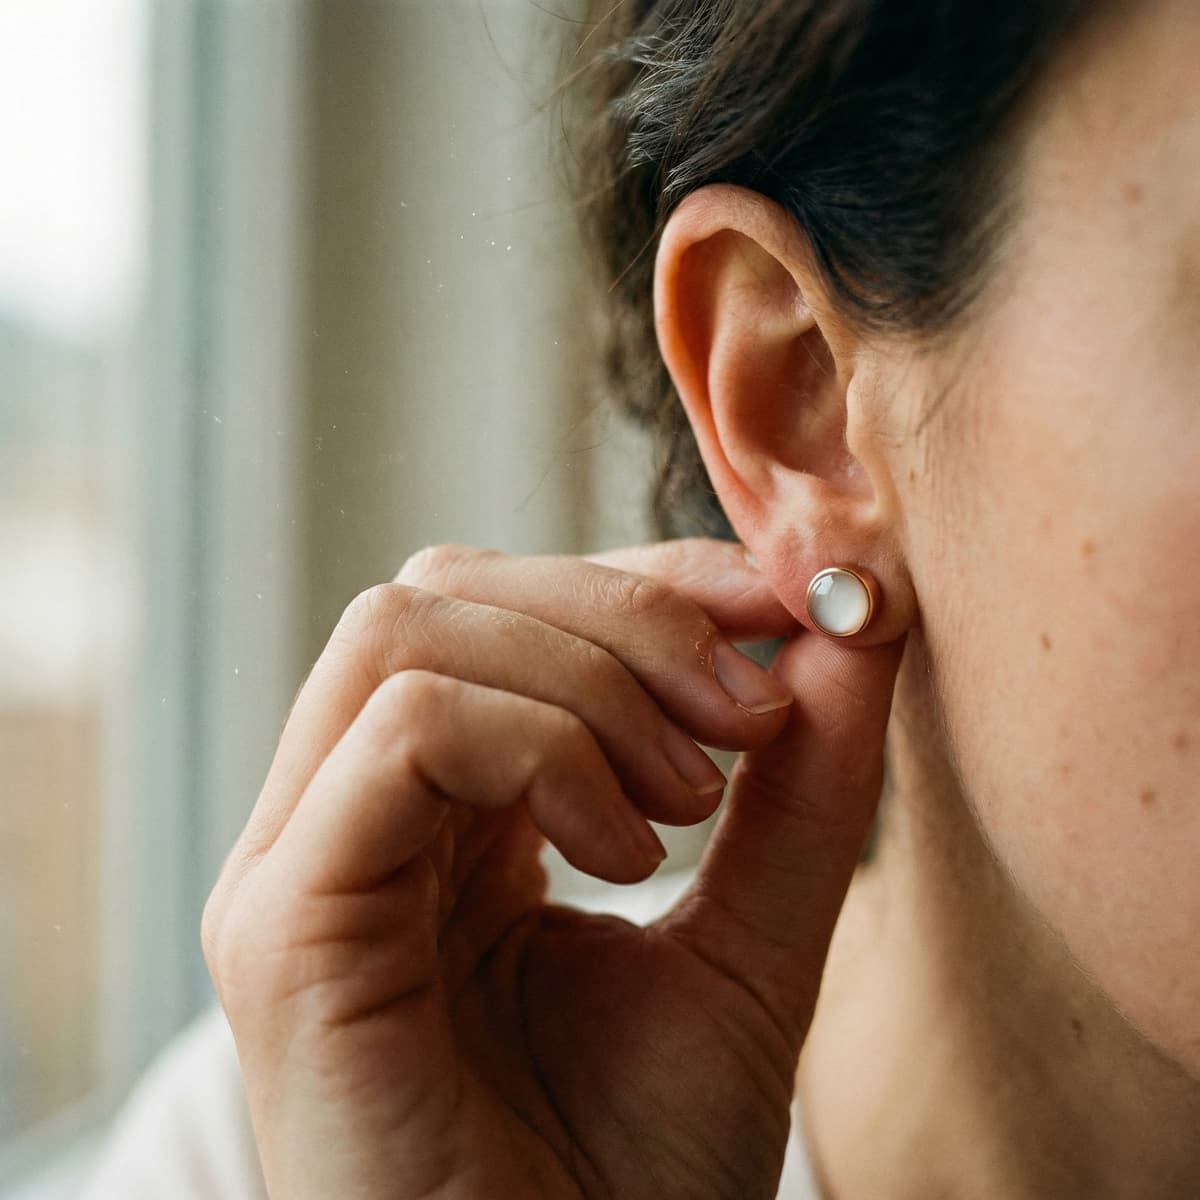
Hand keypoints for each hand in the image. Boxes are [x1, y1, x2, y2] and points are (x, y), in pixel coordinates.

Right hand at [202, 538, 904, 1198]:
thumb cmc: (640, 1169)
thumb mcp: (753, 936)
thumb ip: (803, 784)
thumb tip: (854, 617)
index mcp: (434, 812)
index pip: (504, 607)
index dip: (643, 579)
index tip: (781, 606)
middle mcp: (345, 817)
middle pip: (444, 588)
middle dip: (621, 614)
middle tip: (748, 714)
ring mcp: (298, 864)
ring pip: (409, 631)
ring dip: (587, 682)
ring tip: (686, 805)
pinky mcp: (284, 926)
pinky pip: (407, 731)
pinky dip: (541, 748)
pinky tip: (620, 855)